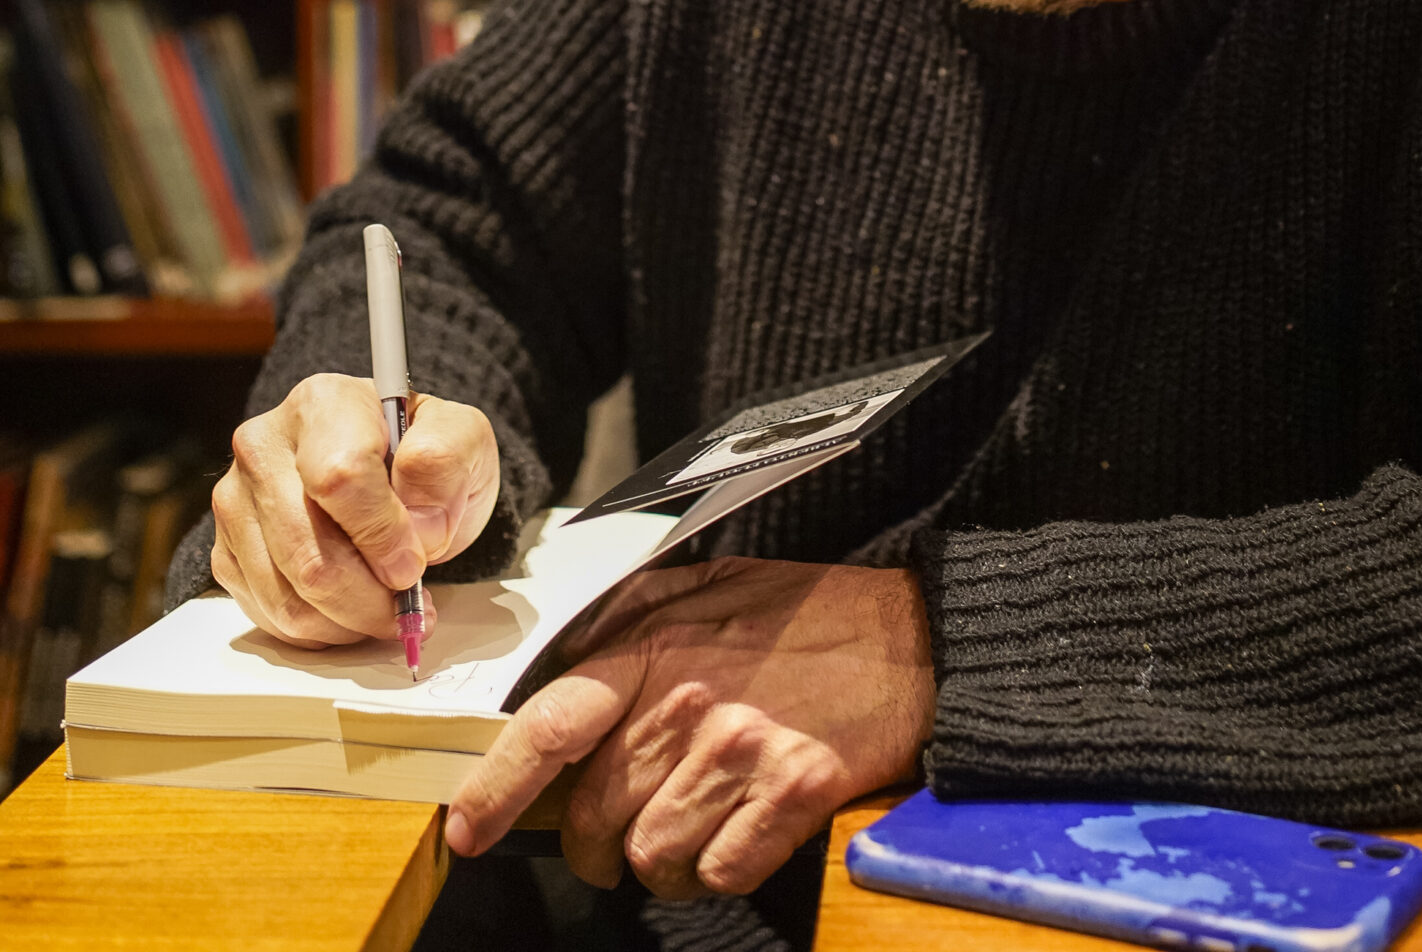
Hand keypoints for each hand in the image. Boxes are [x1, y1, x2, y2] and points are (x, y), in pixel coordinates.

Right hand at [209, 373, 499, 646]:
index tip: (414, 563)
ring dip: (349, 622)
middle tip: (409, 606)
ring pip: (288, 595)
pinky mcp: (227, 552)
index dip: (381, 534)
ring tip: (386, 610)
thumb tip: (419, 528)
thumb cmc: (422, 456)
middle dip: (368, 597)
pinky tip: (351, 611)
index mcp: (323, 402)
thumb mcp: (463, 439)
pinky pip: (270, 615)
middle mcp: (265, 446)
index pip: (339, 477)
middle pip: (307, 551)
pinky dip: (320, 631)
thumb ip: (445, 466)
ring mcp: (237, 501)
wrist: (391, 475)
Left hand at [446, 557, 933, 897]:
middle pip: (594, 817)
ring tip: (699, 819)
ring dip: (663, 859)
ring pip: (650, 858)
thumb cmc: (808, 614)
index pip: (549, 725)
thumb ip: (629, 620)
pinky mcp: (791, 795)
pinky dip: (720, 869)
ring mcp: (739, 750)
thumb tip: (558, 667)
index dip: (496, 787)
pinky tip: (743, 830)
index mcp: (656, 644)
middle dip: (597, 841)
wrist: (915, 636)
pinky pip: (716, 875)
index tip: (468, 828)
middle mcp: (688, 700)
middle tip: (629, 825)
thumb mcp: (706, 585)